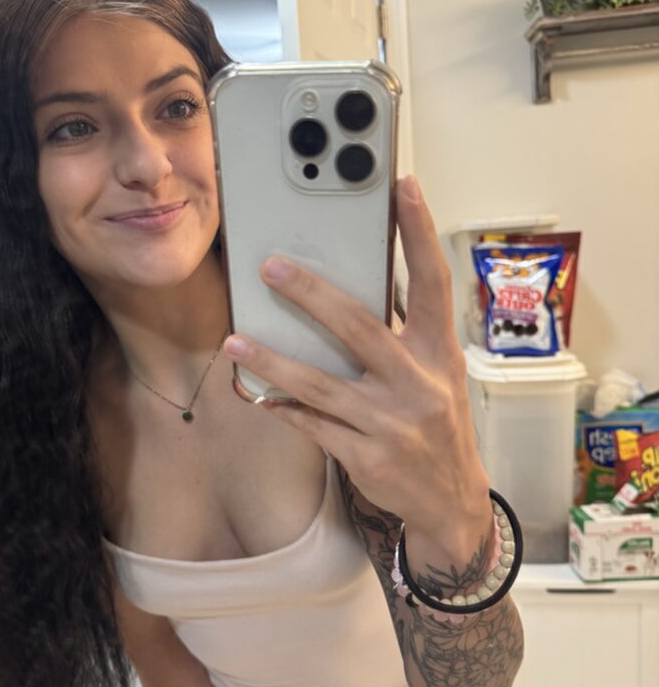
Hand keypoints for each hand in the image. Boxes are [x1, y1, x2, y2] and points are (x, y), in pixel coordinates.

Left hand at [222, 174, 490, 555]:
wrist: (451, 499)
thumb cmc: (438, 424)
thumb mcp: (437, 375)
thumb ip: (404, 334)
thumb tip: (357, 288)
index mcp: (439, 353)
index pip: (433, 283)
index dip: (419, 233)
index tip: (404, 186)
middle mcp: (419, 384)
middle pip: (360, 327)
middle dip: (312, 294)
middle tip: (270, 267)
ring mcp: (392, 424)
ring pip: (320, 385)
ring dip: (273, 361)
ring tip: (235, 342)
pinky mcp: (368, 458)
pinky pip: (314, 426)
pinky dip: (285, 408)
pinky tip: (259, 395)